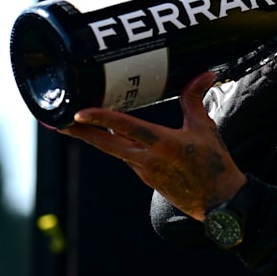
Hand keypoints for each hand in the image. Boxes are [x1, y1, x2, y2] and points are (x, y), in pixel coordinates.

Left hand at [59, 72, 244, 220]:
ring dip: (95, 138)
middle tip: (58, 122)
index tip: (78, 113)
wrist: (218, 202)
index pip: (126, 128)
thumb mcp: (205, 128)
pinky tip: (110, 136)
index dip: (100, 120)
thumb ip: (195, 100)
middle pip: (105, 145)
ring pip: (114, 150)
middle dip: (80, 133)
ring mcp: (145, 171)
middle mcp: (148, 159)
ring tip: (76, 125)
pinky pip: (127, 157)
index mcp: (164, 144)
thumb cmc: (214, 164)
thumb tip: (206, 73)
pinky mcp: (146, 178)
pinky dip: (116, 145)